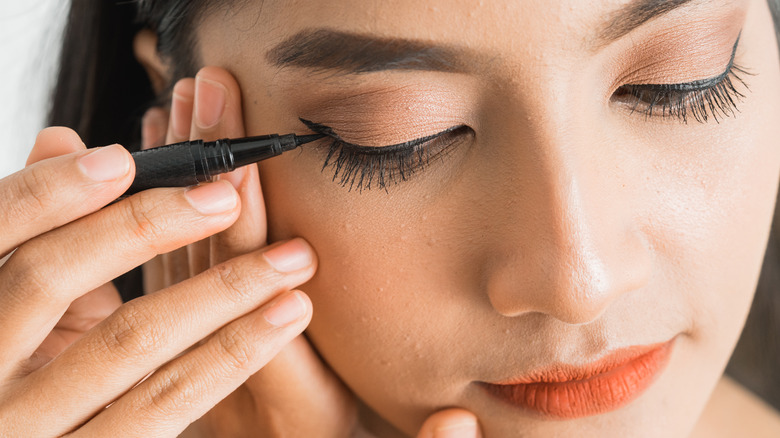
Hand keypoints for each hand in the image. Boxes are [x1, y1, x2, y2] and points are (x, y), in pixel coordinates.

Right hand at [0, 124, 317, 434]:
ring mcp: (27, 428)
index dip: (51, 191)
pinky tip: (288, 313)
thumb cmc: (33, 376)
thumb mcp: (29, 312)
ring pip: (129, 340)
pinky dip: (234, 350)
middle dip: (144, 226)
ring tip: (292, 256)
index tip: (122, 158)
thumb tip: (63, 137)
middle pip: (50, 277)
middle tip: (227, 196)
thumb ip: (46, 235)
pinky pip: (169, 401)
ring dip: (223, 286)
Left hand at [141, 67, 481, 437]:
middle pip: (206, 270)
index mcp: (287, 411)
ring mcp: (193, 367)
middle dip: (209, 177)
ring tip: (183, 107)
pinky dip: (161, 212)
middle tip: (212, 96)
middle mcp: (229, 386)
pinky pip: (157, 276)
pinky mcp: (179, 353)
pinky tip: (160, 160)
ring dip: (177, 182)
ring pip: (170, 265)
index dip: (255, 235)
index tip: (249, 162)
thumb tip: (461, 424)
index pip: (261, 311)